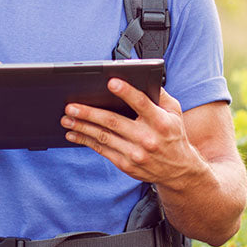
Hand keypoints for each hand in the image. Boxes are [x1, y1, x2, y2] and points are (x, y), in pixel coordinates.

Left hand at [61, 79, 202, 187]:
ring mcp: (136, 154)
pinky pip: (102, 150)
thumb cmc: (173, 134)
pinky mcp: (127, 165)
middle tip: (70, 105)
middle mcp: (147, 138)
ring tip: (66, 118)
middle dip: (89, 113)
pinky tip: (73, 133)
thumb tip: (141, 75)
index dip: (126, 91)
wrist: (180, 171)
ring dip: (82, 127)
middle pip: (113, 122)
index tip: (110, 81)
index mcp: (160, 121)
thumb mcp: (174, 111)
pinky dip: (85, 141)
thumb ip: (159, 93)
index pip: (141, 103)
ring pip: (103, 137)